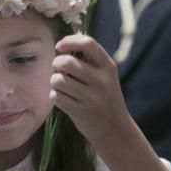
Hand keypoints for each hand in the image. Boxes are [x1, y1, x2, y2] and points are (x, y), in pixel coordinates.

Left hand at [49, 34, 131, 148]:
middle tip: (58, 69)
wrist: (115, 128)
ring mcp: (92, 97)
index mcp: (108, 66)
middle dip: (56, 64)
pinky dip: (55, 96)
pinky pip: (56, 96)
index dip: (69, 41)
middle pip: (67, 62)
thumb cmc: (104, 96)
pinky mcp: (81, 112)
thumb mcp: (105, 75)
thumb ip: (88, 60)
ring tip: (61, 86)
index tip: (59, 47)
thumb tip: (63, 45)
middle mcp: (102, 80)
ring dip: (54, 81)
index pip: (88, 43)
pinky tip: (62, 98)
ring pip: (58, 80)